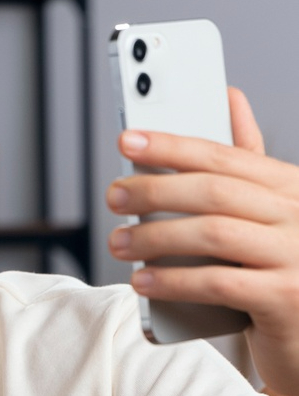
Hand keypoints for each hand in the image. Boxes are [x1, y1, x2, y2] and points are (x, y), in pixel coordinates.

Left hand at [107, 88, 298, 395]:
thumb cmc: (279, 272)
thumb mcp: (270, 215)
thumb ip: (248, 164)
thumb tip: (229, 97)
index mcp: (292, 188)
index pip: (226, 156)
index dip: (174, 146)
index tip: (128, 140)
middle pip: (215, 191)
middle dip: (156, 189)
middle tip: (114, 196)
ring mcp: (296, 257)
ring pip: (213, 234)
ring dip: (156, 236)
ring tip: (119, 242)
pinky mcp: (284, 298)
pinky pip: (218, 283)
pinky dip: (174, 280)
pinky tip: (143, 281)